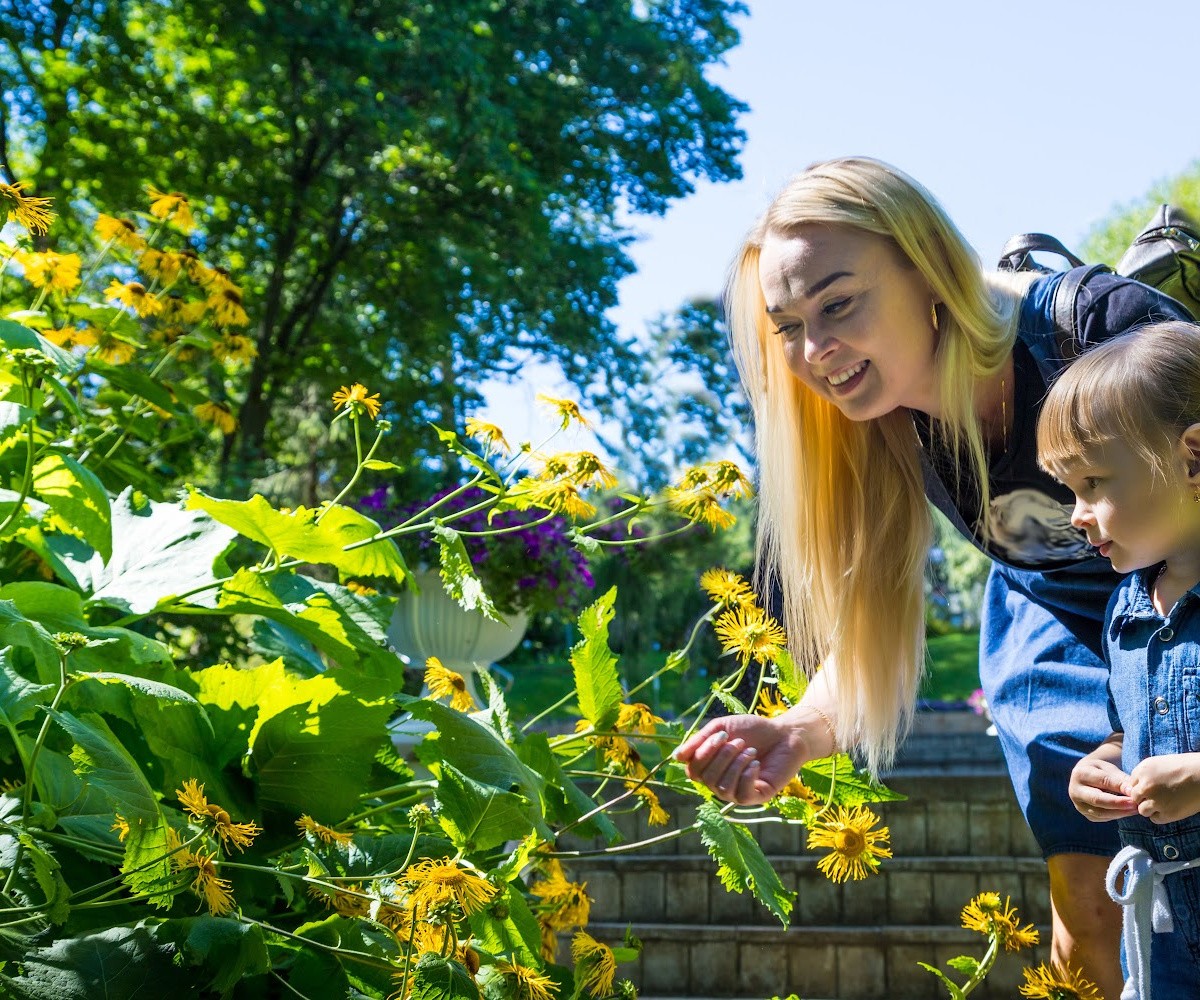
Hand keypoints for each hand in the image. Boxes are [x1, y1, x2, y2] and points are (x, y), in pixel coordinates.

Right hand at [672, 712, 811, 805]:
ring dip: (735, 765)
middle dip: (721, 757)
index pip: (692, 770)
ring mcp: (738, 792)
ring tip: (750, 751)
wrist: (785, 733)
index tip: (721, 734)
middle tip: (739, 742)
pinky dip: (747, 775)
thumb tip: (676, 757)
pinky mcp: (756, 797)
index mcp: (711, 767)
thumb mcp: (721, 728)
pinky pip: (741, 795)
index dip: (703, 753)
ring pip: (722, 788)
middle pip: (705, 779)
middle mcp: (721, 783)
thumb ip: (699, 741)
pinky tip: (756, 764)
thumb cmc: (753, 730)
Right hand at [1069, 753, 1137, 821]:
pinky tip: (1127, 811)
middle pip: (1097, 799)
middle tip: (1136, 804)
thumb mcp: (1110, 770)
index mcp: (1080, 774)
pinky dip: (1116, 815)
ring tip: (1136, 809)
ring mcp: (1078, 804)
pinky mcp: (1086, 814)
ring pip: (1100, 812)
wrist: (1088, 778)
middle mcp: (1075, 790)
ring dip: (1120, 812)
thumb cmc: (1102, 771)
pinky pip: (1102, 818)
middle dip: (1118, 803)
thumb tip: (1132, 792)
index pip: (1102, 782)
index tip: (1134, 792)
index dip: (1119, 787)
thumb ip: (1121, 780)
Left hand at [1127, 753, 1199, 823]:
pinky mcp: (1167, 813)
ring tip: (1165, 803)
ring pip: (1142, 810)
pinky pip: (1155, 819)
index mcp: (1142, 771)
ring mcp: (1155, 801)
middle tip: (1159, 797)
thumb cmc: (1185, 767)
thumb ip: (1146, 774)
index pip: (1131, 784)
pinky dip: (1161, 816)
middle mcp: (1145, 786)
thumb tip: (1137, 787)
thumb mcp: (1160, 763)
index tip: (1153, 787)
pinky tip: (1171, 808)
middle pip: (1135, 798)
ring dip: (1151, 808)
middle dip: (1144, 798)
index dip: (1142, 787)